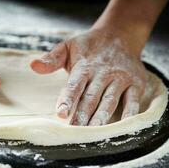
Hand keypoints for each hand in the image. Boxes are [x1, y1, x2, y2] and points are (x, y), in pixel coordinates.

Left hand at [30, 30, 145, 125]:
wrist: (120, 35)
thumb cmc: (90, 46)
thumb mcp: (68, 47)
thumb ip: (52, 59)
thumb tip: (33, 65)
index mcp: (85, 66)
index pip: (75, 85)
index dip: (68, 99)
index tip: (60, 113)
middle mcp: (103, 73)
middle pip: (92, 97)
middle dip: (83, 115)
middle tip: (75, 132)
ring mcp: (121, 79)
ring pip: (110, 100)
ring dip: (102, 117)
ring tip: (94, 132)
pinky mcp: (136, 83)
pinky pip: (133, 101)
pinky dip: (130, 114)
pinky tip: (124, 127)